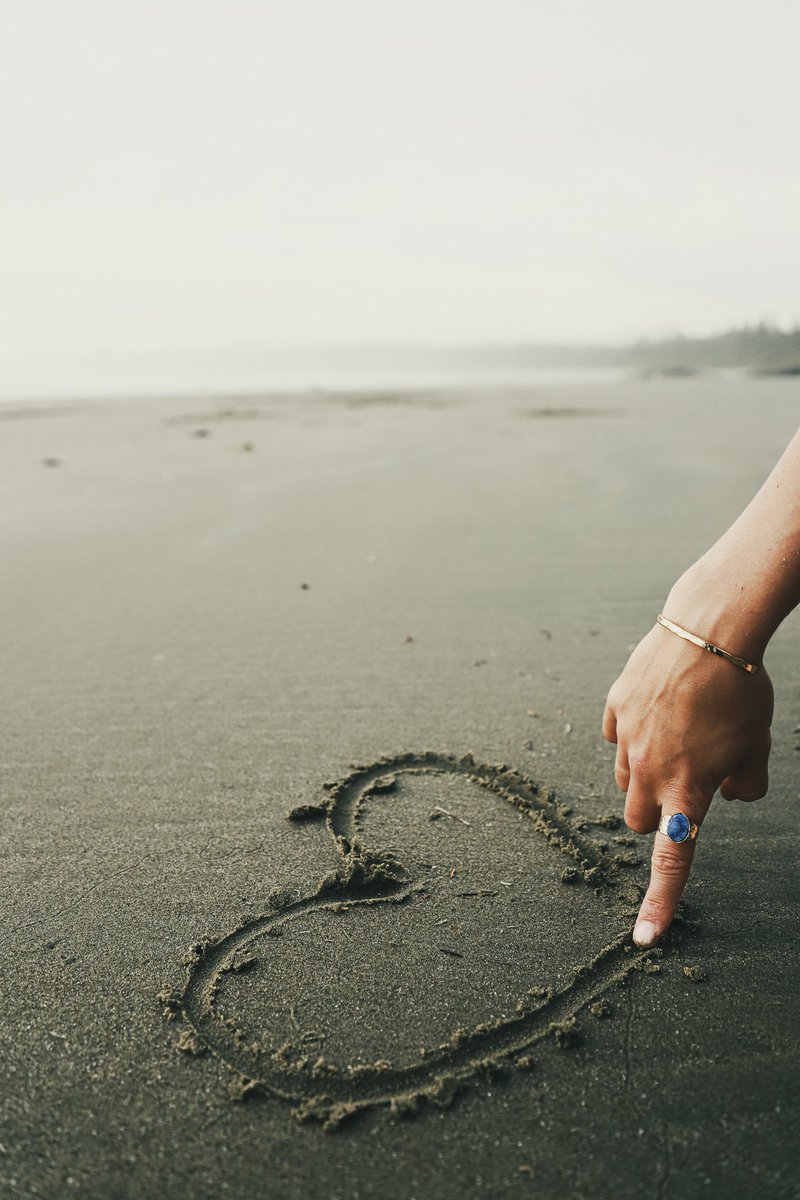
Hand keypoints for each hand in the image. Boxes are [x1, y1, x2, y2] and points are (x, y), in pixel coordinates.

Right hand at [602, 621, 773, 944]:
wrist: (708, 628)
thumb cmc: (742, 688)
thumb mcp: (758, 743)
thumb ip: (745, 782)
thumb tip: (726, 793)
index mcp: (688, 787)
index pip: (673, 858)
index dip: (659, 902)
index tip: (645, 939)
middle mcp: (649, 768)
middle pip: (638, 820)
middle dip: (657, 816)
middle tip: (688, 787)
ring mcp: (625, 736)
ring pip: (624, 779)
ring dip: (646, 776)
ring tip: (680, 738)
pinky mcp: (614, 706)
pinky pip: (615, 737)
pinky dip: (634, 736)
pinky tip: (660, 711)